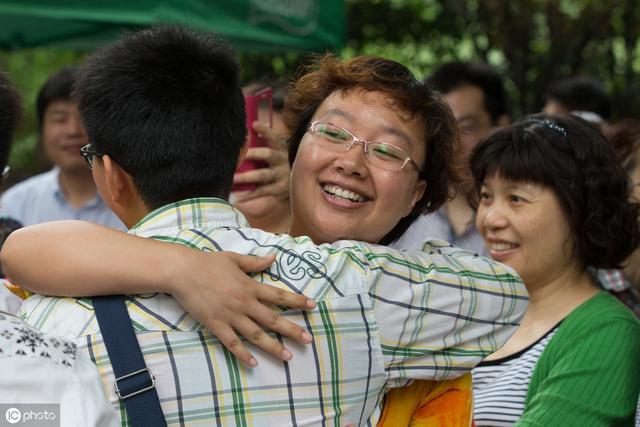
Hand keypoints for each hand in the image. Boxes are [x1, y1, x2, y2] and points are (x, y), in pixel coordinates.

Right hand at [170, 250, 314, 367]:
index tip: (313, 306)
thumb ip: (255, 262)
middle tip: (308, 340)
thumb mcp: (234, 259)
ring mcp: (230, 316)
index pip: (279, 295)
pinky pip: (232, 343)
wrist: (183, 272)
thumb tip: (274, 258)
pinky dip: (243, 354)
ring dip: (273, 347)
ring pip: (256, 335)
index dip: (297, 301)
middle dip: (292, 330)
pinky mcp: (216, 325)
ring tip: (288, 356)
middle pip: (273, 319)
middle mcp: (244, 303)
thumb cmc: (208, 263)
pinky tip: (254, 363)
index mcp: (250, 286)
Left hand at [233, 121, 289, 202]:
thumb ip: (268, 140)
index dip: (265, 131)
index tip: (255, 124)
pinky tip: (236, 197)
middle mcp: (282, 160)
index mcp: (281, 148)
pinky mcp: (279, 190)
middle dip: (252, 153)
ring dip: (246, 177)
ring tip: (232, 178)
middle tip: (238, 155)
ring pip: (262, 175)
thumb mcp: (279, 151)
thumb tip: (255, 123)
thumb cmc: (282, 164)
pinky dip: (248, 195)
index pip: (274, 137)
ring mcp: (282, 176)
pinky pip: (261, 192)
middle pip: (267, 154)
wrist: (300, 184)